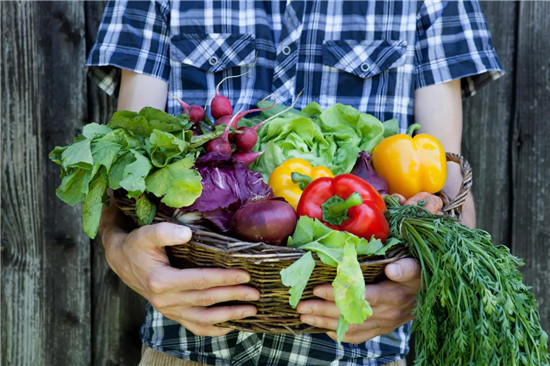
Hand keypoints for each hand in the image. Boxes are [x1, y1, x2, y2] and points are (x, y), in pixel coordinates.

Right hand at [99, 203, 259, 336]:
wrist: (121, 260)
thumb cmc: (138, 244)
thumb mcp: (147, 233)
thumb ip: (165, 232)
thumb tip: (188, 234)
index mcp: (161, 281)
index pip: (200, 281)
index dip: (224, 278)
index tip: (245, 275)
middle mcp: (165, 300)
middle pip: (206, 300)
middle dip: (233, 297)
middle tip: (256, 293)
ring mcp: (168, 310)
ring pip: (203, 318)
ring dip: (229, 316)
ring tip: (251, 311)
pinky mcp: (171, 313)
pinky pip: (194, 326)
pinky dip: (214, 329)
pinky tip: (231, 326)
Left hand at [295, 192, 441, 343]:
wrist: (429, 294)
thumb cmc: (417, 274)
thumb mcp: (415, 266)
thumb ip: (406, 268)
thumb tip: (393, 269)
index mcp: (394, 296)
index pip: (361, 296)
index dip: (338, 294)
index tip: (317, 289)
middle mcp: (388, 314)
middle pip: (350, 314)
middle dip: (323, 310)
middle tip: (301, 306)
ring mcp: (384, 324)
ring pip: (350, 326)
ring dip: (325, 323)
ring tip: (304, 316)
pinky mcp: (381, 329)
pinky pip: (359, 336)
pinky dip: (341, 334)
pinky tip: (324, 329)